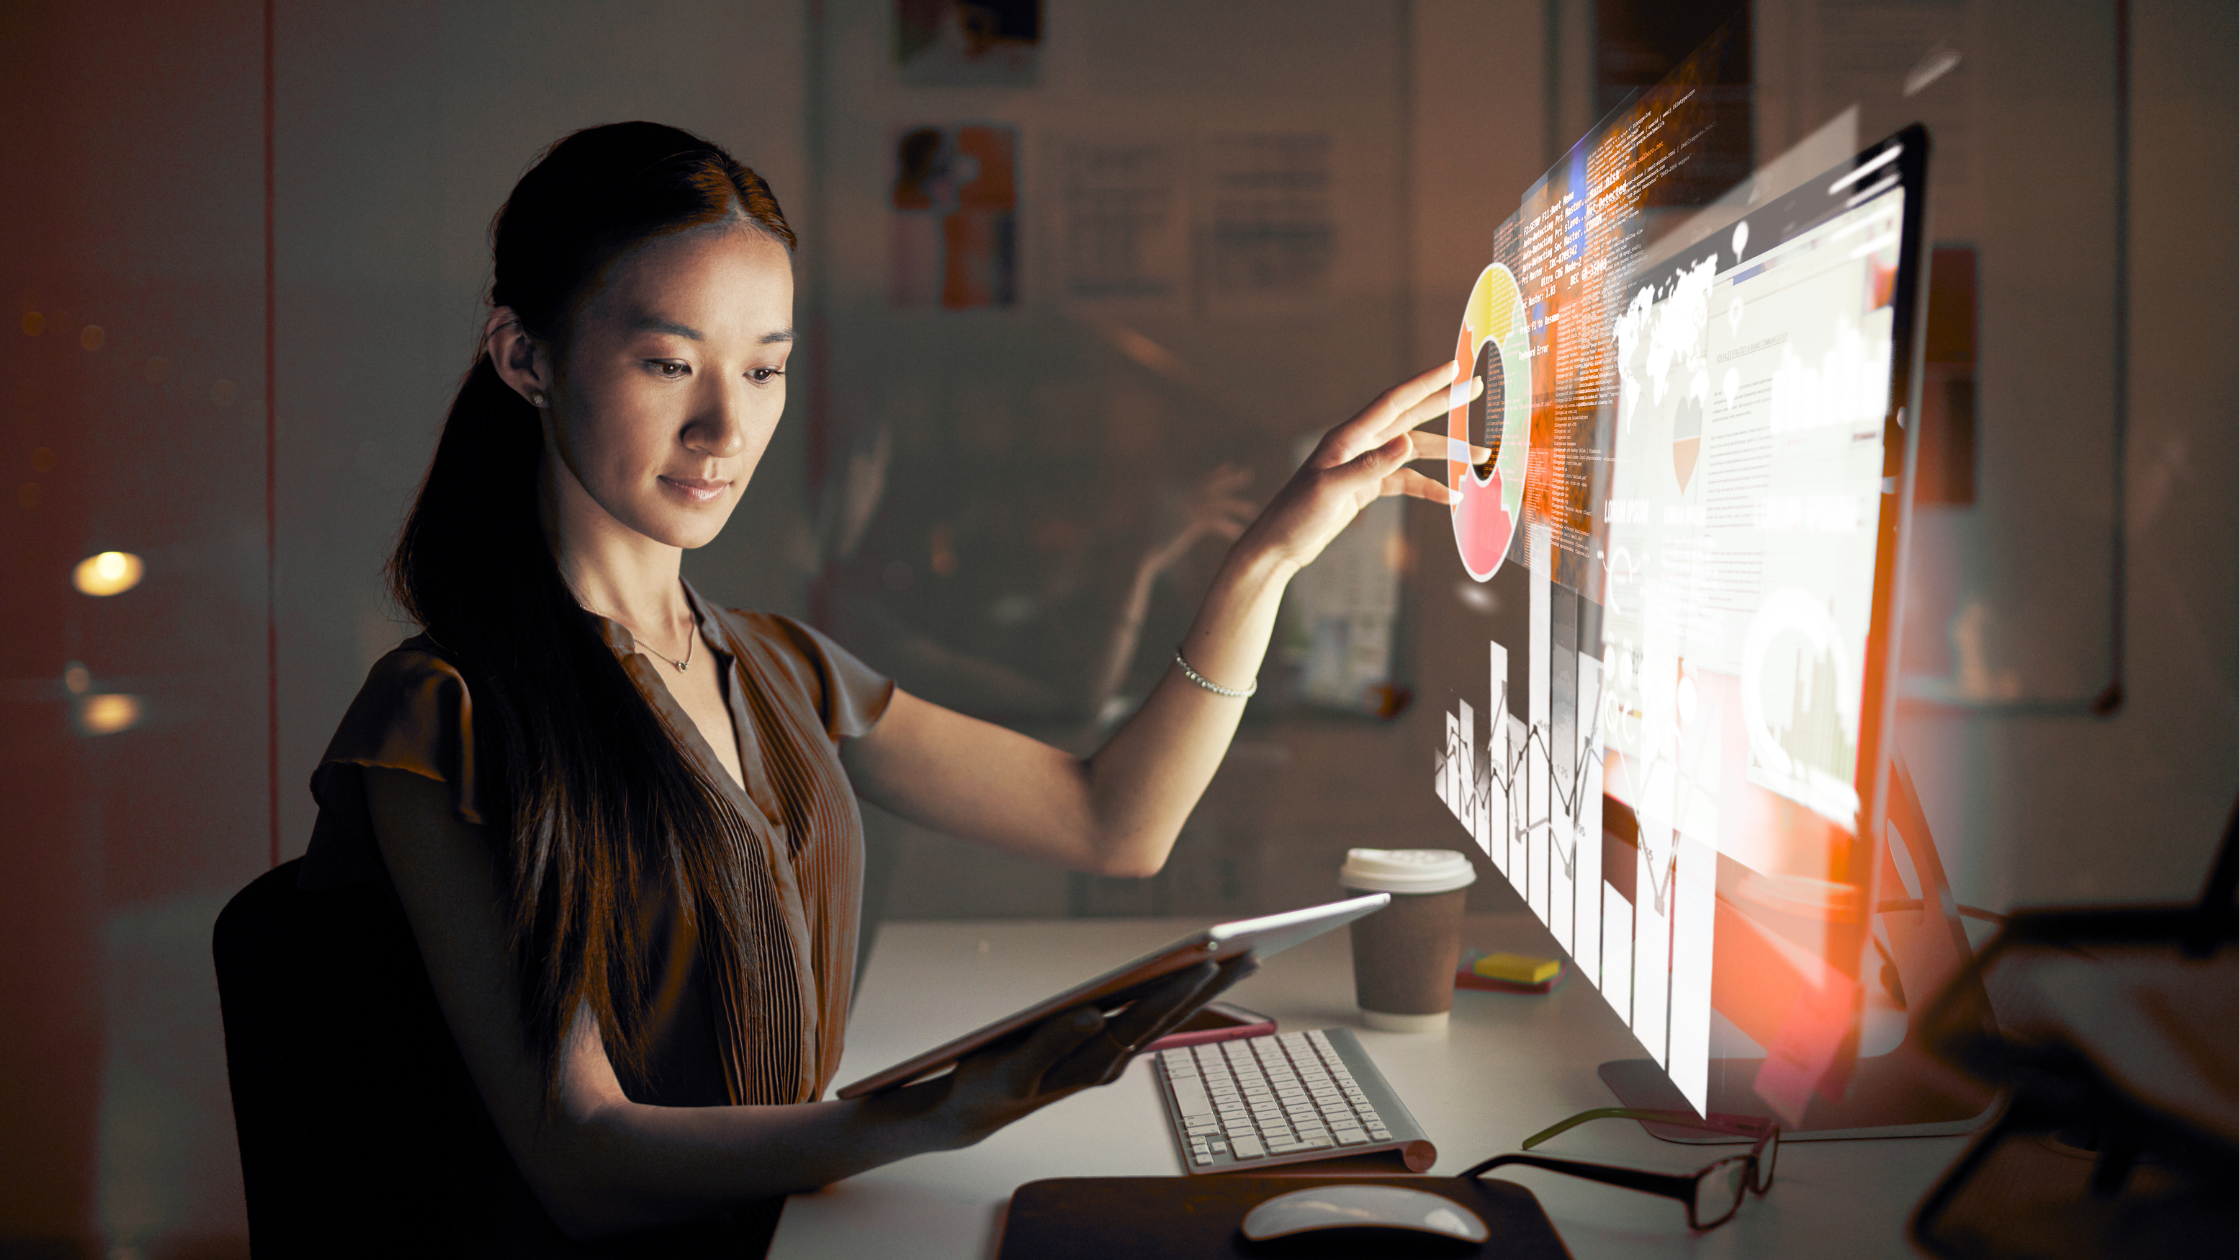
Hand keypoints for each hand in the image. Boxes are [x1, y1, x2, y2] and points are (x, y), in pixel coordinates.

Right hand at [927, 960, 1225, 1148]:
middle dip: (1211, 985)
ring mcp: (1110, 1055)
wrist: (976, 1110)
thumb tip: (1093, 1016)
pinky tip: (1197, 981)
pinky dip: (1178, 996)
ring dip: (1203, 990)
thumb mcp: (1013, 1068)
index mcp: (1092, 1061)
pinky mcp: (1103, 1049)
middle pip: (1170, 1017)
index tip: (1208, 962)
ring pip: (1166, 1018)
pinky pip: (1150, 1019)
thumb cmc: (991, 1083)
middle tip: (1252, 954)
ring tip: (1239, 962)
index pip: (1144, 1019)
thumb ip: (1052, 1042)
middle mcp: (1110, 1059)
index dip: (1177, 989)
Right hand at [1142, 463, 1256, 579]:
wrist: (1139, 553)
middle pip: (1209, 486)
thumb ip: (1175, 512)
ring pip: (1216, 503)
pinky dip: (1226, 527)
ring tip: (1252, 509)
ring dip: (1236, 506)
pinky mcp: (1188, 522)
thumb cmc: (1148, 541)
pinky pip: (1214, 522)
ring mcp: (1183, 507)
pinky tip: (1237, 533)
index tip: (1230, 469)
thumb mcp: (1163, 523)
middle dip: (1229, 480)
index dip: (1215, 475)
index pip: (1198, 481)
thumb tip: (1183, 511)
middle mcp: (1177, 495)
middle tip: (1247, 473)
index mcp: (1171, 491)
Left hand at [1235, 360, 1487, 572]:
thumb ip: (1370, 467)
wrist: (1279, 545)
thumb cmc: (1297, 515)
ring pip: (1412, 451)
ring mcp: (1363, 465)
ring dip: (1445, 453)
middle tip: (1476, 386)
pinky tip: (1451, 497)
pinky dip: (1428, 487)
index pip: (1394, 401)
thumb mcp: (1332, 491)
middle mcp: (1358, 444)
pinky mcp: (1365, 487)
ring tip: (1480, 455)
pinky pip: (1404, 481)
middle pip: (1409, 416)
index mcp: (1348, 437)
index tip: (1454, 367)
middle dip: (1443, 403)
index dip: (1425, 383)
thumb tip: (1408, 443)